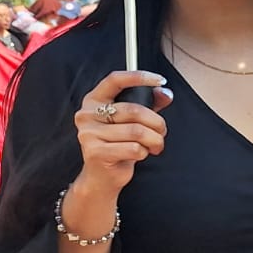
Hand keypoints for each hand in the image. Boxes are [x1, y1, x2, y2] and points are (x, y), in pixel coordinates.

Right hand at [73, 71, 172, 195]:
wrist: (102, 176)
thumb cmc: (119, 144)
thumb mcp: (134, 120)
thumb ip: (150, 104)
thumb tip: (165, 92)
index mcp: (94, 100)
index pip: (115, 80)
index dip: (139, 77)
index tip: (160, 80)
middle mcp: (86, 115)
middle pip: (134, 110)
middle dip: (157, 123)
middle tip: (162, 133)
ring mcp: (88, 134)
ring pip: (137, 131)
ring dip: (154, 140)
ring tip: (154, 146)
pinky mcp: (95, 152)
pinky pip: (134, 148)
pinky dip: (144, 152)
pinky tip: (139, 155)